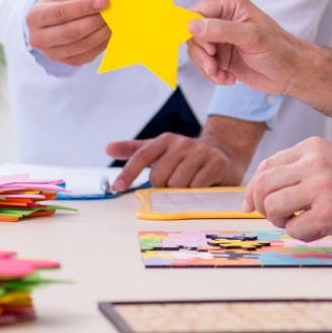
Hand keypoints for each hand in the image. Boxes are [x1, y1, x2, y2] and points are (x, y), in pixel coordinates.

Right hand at [26, 0, 110, 66]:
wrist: (55, 21)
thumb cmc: (64, 4)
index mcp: (35, 16)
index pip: (60, 13)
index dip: (83, 7)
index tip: (104, 1)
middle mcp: (39, 38)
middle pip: (70, 33)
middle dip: (94, 22)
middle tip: (112, 12)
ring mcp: (52, 54)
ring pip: (81, 46)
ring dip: (101, 33)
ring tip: (113, 21)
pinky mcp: (67, 62)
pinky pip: (87, 55)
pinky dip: (102, 43)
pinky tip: (109, 32)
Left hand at [106, 116, 265, 190]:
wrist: (223, 153)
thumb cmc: (185, 157)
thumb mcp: (160, 151)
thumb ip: (135, 150)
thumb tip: (108, 148)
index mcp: (166, 140)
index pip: (142, 155)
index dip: (128, 172)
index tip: (117, 187)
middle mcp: (182, 143)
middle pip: (159, 176)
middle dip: (163, 186)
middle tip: (173, 182)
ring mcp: (200, 152)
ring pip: (177, 184)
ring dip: (180, 191)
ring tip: (188, 183)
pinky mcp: (215, 163)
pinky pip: (196, 187)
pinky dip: (195, 192)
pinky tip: (201, 185)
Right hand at [187, 0, 304, 93]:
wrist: (290, 72)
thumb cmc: (280, 49)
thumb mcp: (252, 37)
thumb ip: (221, 30)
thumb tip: (193, 25)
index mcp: (229, 4)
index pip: (197, 12)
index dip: (194, 31)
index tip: (207, 48)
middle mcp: (222, 19)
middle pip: (192, 34)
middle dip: (201, 54)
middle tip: (213, 66)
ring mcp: (220, 38)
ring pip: (196, 52)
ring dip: (207, 67)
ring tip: (223, 74)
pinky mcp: (220, 56)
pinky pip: (203, 65)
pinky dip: (212, 75)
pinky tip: (228, 78)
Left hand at [243, 137, 331, 244]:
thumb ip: (302, 170)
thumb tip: (262, 189)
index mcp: (313, 147)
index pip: (267, 166)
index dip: (254, 189)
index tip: (252, 205)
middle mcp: (315, 161)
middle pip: (262, 184)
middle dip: (263, 206)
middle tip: (279, 218)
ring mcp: (322, 185)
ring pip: (272, 206)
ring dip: (281, 222)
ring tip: (302, 223)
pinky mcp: (330, 211)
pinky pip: (294, 228)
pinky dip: (304, 235)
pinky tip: (323, 229)